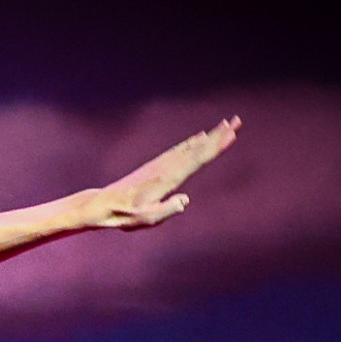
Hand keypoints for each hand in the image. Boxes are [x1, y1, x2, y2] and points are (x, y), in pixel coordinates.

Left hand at [80, 118, 239, 229]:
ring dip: (208, 136)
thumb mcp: (146, 219)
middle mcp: (166, 167)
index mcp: (167, 179)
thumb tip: (185, 201)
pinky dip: (191, 142)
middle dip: (218, 136)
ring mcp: (160, 164)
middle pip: (197, 148)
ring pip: (189, 147)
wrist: (103, 205)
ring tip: (224, 124)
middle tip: (236, 122)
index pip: (196, 160)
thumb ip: (166, 210)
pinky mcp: (155, 165)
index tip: (231, 136)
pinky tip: (199, 137)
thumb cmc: (125, 216)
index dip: (214, 147)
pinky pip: (178, 150)